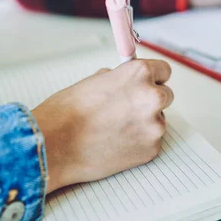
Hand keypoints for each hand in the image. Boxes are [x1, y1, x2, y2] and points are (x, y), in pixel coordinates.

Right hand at [32, 59, 173, 193]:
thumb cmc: (67, 112)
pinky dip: (138, 143)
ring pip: (158, 121)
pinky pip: (151, 142)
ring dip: (144, 123)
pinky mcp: (151, 150)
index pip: (164, 71)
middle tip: (128, 109)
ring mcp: (154, 126)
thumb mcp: (94, 82)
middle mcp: (152, 97)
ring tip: (115, 129)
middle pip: (166, 96)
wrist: (55, 145)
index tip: (147, 83)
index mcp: (139, 74)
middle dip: (150, 101)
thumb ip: (119, 79)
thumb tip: (129, 84)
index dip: (152, 78)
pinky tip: (116, 143)